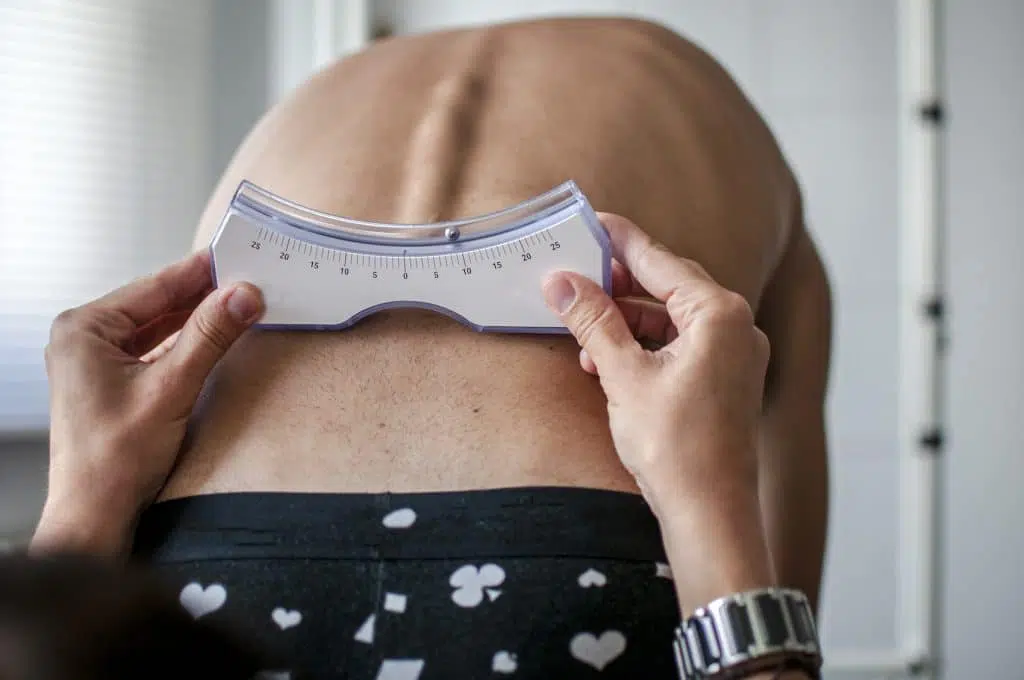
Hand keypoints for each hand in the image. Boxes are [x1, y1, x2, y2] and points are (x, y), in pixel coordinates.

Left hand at [32, 251, 263, 556]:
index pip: (154, 287)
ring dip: (197, 318)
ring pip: (157, 326)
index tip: (237, 256)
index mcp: (85, 330)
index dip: (199, 271)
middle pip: (156, 305)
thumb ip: (209, 337)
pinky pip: (155, 349)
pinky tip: (214, 337)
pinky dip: (186, 342)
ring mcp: (96, 361)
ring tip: (238, 303)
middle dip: (202, 295)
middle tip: (248, 280)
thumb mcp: (171, 389)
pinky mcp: (112, 382)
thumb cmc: (115, 459)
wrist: (97, 514)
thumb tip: (243, 295)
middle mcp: (85, 339)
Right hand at [542, 213, 774, 611]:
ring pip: (672, 319)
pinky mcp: (726, 380)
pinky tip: (608, 360)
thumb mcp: (623, 376)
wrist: (710, 513)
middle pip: (669, 286)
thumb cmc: (676, 447)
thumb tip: (562, 282)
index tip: (593, 222)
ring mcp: (735, 355)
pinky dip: (645, 347)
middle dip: (619, 285)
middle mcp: (736, 327)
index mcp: (719, 315)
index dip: (620, 240)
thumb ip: (594, 322)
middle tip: (579, 277)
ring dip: (627, 322)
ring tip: (585, 333)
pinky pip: (682, 346)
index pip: (660, 261)